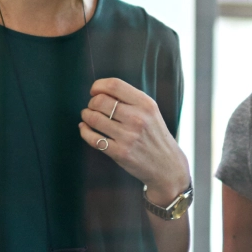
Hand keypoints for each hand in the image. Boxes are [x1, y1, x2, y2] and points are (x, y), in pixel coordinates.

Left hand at [79, 78, 189, 201]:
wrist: (167, 166)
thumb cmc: (155, 136)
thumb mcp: (151, 112)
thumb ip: (131, 100)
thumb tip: (100, 92)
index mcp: (145, 104)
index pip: (114, 85)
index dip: (98, 86)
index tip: (94, 91)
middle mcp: (137, 118)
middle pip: (100, 101)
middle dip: (91, 102)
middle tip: (92, 107)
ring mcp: (128, 136)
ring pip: (93, 118)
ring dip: (86, 116)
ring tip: (88, 117)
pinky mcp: (119, 152)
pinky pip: (93, 138)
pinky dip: (84, 131)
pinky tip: (85, 129)